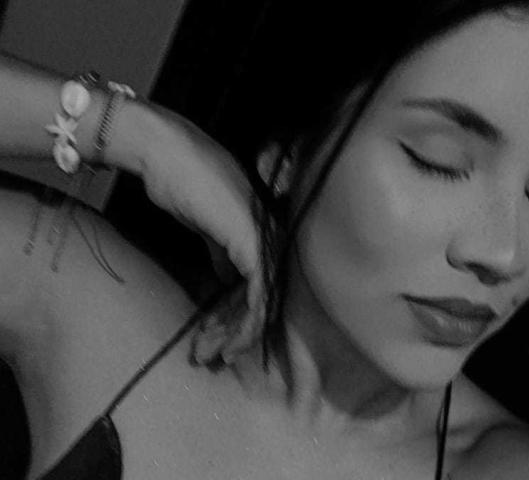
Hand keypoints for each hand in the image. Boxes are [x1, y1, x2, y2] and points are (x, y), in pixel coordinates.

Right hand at [110, 100, 266, 361]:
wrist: (165, 155)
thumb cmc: (182, 182)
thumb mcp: (207, 226)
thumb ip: (223, 253)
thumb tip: (228, 278)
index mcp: (261, 234)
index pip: (259, 287)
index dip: (239, 317)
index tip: (217, 339)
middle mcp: (269, 239)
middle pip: (262, 300)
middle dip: (233, 333)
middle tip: (210, 355)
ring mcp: (265, 241)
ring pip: (262, 304)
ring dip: (235, 334)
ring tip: (210, 354)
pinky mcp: (254, 245)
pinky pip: (260, 296)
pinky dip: (246, 324)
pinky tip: (229, 342)